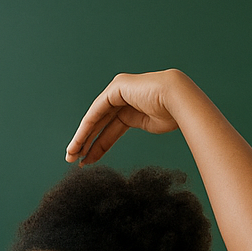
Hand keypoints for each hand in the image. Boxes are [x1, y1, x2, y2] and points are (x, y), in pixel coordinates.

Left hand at [65, 69, 199, 165]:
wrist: (180, 100)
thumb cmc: (172, 114)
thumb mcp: (147, 125)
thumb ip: (133, 128)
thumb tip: (126, 140)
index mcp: (132, 107)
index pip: (109, 129)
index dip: (97, 146)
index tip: (86, 161)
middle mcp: (122, 98)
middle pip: (99, 124)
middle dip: (85, 143)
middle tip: (72, 160)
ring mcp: (118, 92)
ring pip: (95, 119)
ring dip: (81, 138)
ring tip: (71, 156)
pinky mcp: (115, 89)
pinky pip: (96, 112)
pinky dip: (86, 128)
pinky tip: (78, 142)